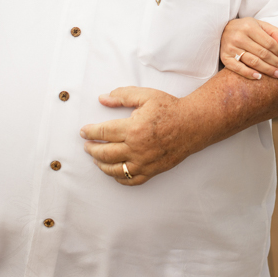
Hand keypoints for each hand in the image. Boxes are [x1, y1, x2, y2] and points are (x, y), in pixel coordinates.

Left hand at [80, 87, 196, 185]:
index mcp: (133, 128)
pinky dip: (119, 178)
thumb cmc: (170, 109)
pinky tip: (115, 172)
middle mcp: (136, 148)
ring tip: (96, 159)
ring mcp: (144, 162)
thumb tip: (103, 98)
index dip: (90, 132)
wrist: (193, 124)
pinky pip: (131, 180)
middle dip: (91, 150)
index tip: (84, 132)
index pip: (103, 132)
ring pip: (114, 169)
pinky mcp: (152, 170)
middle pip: (104, 153)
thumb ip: (123, 96)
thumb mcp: (146, 96)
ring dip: (101, 165)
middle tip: (87, 146)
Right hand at [219, 18, 277, 79]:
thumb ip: (274, 32)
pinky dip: (248, 73)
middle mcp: (239, 37)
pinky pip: (238, 68)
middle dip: (276, 63)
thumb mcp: (259, 24)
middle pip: (262, 53)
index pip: (268, 42)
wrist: (222, 29)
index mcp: (249, 27)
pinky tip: (259, 77)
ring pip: (253, 61)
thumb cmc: (245, 28)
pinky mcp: (225, 57)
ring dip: (267, 70)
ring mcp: (231, 48)